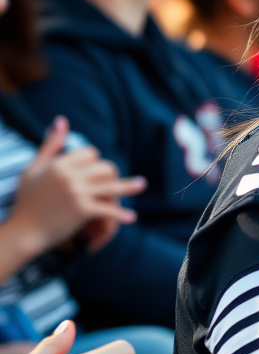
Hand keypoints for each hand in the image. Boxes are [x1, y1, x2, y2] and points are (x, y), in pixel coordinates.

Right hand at [6, 117, 145, 257]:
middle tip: (113, 182)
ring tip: (141, 185)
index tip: (95, 170)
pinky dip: (120, 214)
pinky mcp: (82, 210)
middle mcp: (70, 176)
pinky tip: (131, 217)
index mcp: (59, 164)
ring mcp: (77, 193)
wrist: (23, 233)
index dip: (94, 161)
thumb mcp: (33, 169)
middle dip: (110, 175)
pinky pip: (107, 209)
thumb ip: (50, 145)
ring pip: (111, 186)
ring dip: (129, 187)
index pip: (90, 153)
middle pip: (104, 168)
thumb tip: (62, 120)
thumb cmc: (27, 201)